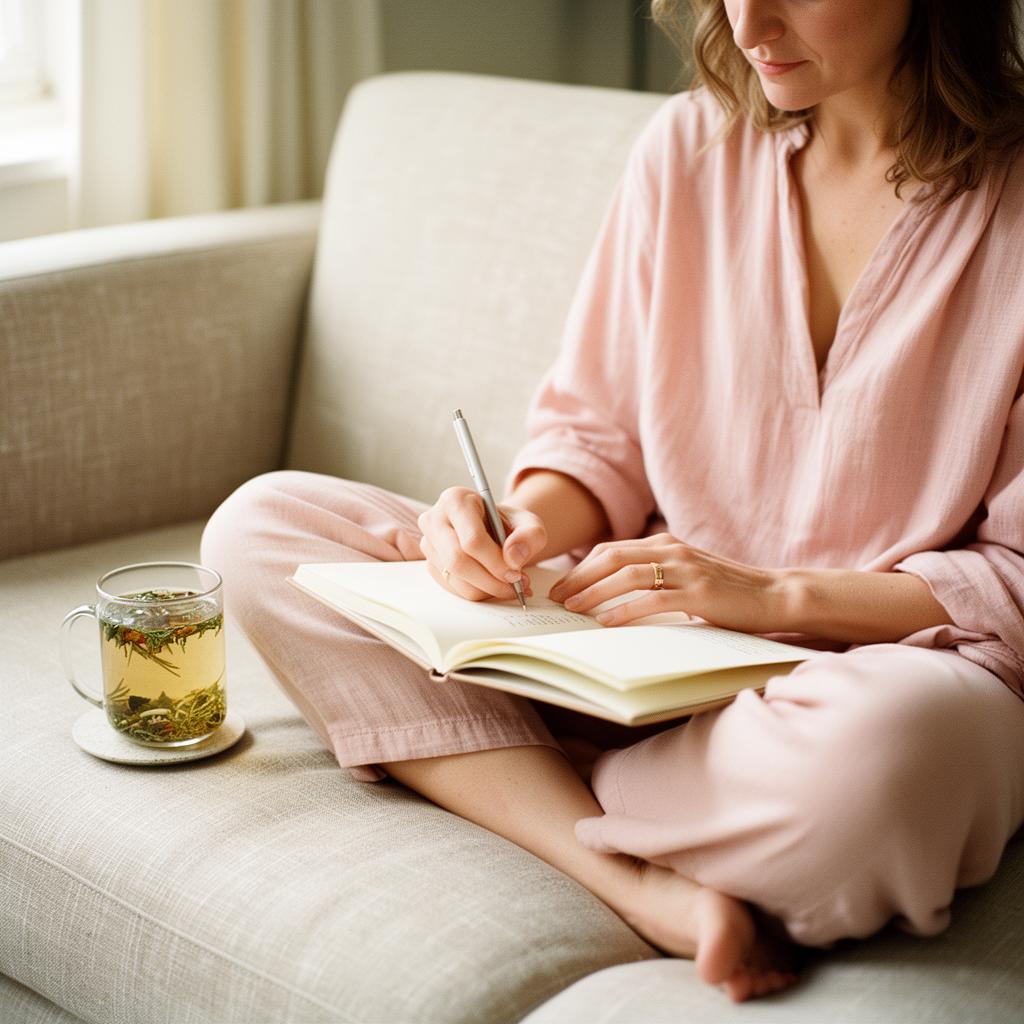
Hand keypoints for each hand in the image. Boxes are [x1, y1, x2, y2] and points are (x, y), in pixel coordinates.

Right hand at [417, 486, 546, 601]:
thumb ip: (530, 535)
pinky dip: (478, 593)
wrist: (492, 529)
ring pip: (455, 579)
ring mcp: (428, 543)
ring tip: (511, 586)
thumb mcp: (528, 523)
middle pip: (458, 561)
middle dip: (491, 580)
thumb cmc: (507, 523)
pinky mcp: (430, 564)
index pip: (472, 539)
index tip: (516, 574)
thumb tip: (513, 558)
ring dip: (487, 590)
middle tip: (515, 585)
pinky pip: (453, 588)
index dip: (495, 562)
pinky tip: (495, 586)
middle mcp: (434, 519)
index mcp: (455, 500)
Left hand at [547, 533, 792, 633]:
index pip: (611, 550)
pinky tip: (607, 622)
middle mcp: (671, 550)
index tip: (561, 586)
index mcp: (665, 543)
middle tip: (557, 599)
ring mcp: (685, 570)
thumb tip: (611, 593)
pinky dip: (625, 610)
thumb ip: (655, 575)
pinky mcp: (698, 593)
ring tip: (574, 609)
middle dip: (579, 579)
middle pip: (611, 558)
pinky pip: (653, 600)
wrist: (772, 594)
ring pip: (627, 576)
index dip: (581, 568)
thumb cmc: (726, 590)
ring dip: (594, 593)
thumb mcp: (685, 573)